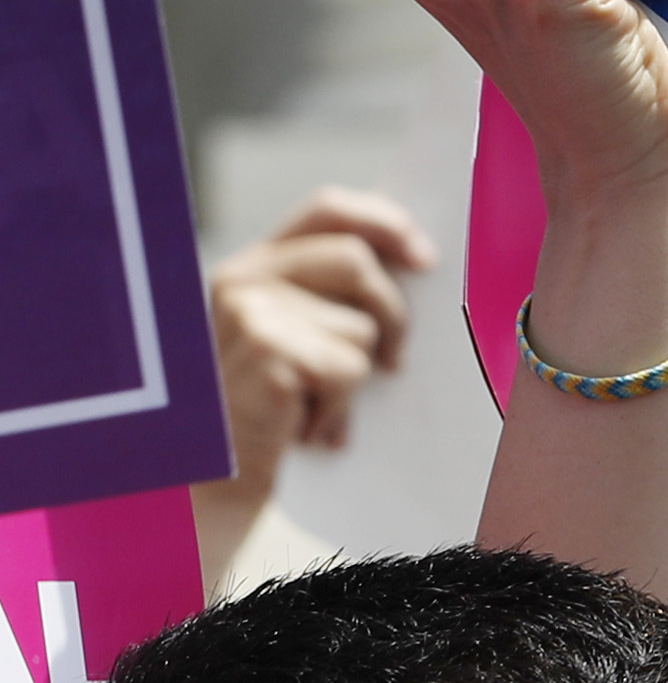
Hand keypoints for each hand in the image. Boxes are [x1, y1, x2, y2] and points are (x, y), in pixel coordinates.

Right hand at [205, 191, 435, 473]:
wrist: (225, 473)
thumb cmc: (283, 402)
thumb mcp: (308, 334)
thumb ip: (342, 291)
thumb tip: (422, 261)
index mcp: (258, 263)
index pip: (328, 209)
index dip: (385, 222)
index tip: (426, 260)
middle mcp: (243, 278)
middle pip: (357, 262)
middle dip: (392, 313)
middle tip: (392, 362)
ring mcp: (247, 314)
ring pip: (360, 326)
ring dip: (358, 375)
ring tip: (320, 402)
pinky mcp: (261, 352)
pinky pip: (347, 370)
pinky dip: (340, 407)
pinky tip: (308, 426)